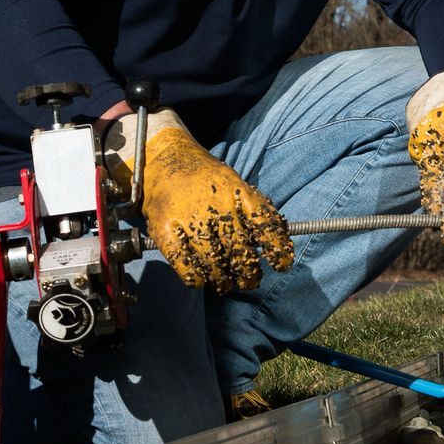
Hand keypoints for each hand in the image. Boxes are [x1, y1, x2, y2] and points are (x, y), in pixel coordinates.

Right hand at [109, 114, 293, 291]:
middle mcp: (215, 206)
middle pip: (239, 252)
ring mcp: (188, 219)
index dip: (276, 248)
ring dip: (223, 280)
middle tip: (249, 280)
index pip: (264, 224)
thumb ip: (250, 208)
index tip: (281, 265)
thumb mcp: (232, 182)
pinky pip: (185, 266)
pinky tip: (201, 278)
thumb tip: (272, 242)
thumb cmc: (202, 177)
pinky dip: (197, 278)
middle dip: (248, 273)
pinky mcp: (165, 231)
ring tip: (225, 283)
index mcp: (235, 191)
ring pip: (214, 264)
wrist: (162, 159)